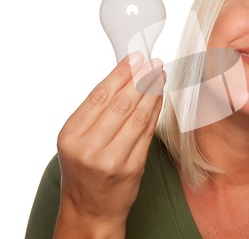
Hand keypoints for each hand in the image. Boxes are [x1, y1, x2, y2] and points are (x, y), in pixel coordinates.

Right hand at [55, 53, 164, 236]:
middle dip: (140, 78)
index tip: (134, 58)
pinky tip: (159, 98)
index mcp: (71, 136)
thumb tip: (123, 77)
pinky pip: (148, 132)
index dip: (120, 73)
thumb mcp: (77, 140)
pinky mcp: (133, 167)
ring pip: (138, 116)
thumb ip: (96, 112)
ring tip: (160, 76)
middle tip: (152, 63)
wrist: (91, 209)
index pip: (99, 95)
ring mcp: (112, 159)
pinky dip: (155, 111)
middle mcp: (89, 147)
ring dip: (152, 92)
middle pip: (121, 103)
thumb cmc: (84, 170)